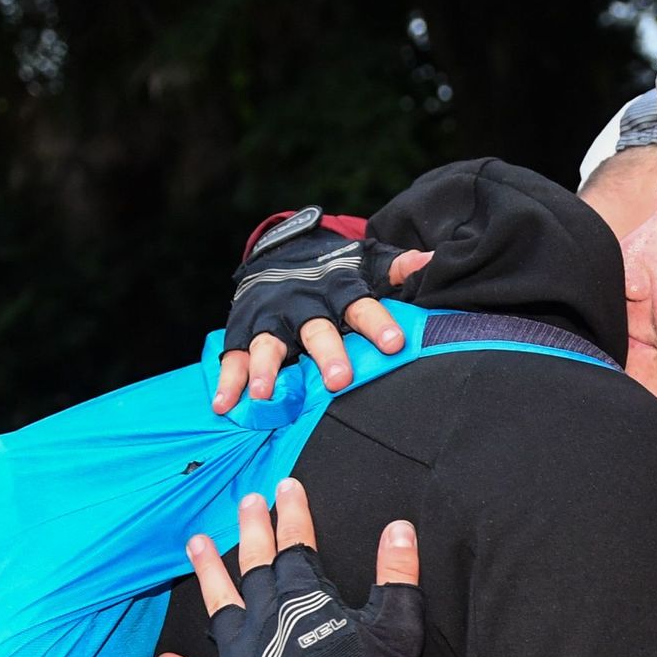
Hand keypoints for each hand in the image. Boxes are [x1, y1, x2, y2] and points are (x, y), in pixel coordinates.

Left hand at [154, 479, 423, 656]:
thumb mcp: (398, 623)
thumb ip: (396, 572)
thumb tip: (398, 526)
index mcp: (303, 598)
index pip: (296, 543)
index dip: (293, 513)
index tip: (286, 485)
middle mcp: (264, 617)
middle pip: (254, 563)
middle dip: (250, 529)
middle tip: (244, 501)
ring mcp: (239, 654)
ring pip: (218, 604)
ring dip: (206, 572)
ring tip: (194, 543)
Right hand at [215, 238, 435, 413]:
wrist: (282, 252)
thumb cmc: (336, 270)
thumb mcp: (367, 263)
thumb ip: (398, 268)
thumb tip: (432, 261)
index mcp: (340, 290)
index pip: (363, 307)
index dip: (379, 324)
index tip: (396, 344)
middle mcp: (305, 305)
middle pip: (317, 330)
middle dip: (327, 354)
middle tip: (339, 380)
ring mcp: (272, 320)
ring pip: (269, 344)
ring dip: (265, 368)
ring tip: (264, 393)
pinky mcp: (244, 331)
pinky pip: (234, 358)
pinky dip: (227, 381)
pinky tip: (224, 405)